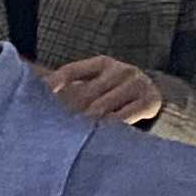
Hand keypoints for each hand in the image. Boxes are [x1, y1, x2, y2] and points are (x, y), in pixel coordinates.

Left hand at [45, 56, 160, 125]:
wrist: (154, 96)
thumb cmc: (115, 93)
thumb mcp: (97, 83)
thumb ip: (73, 86)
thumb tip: (42, 89)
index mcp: (102, 63)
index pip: (71, 71)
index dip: (54, 83)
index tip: (41, 97)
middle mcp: (120, 70)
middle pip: (86, 93)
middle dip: (70, 110)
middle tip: (56, 125)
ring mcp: (136, 84)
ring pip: (102, 106)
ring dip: (87, 120)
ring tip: (75, 132)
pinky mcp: (149, 101)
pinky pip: (123, 116)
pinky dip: (109, 125)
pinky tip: (100, 132)